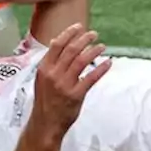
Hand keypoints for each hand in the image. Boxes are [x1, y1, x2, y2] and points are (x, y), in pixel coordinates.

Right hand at [32, 24, 111, 139]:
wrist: (45, 123)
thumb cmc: (45, 100)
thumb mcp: (42, 79)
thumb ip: (50, 62)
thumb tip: (57, 42)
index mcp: (44, 68)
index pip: (57, 45)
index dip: (69, 33)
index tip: (79, 27)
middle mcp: (54, 74)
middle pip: (71, 50)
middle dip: (84, 39)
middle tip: (94, 34)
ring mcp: (65, 85)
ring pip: (82, 61)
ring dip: (94, 51)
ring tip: (102, 46)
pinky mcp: (76, 95)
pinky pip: (91, 78)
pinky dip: (101, 69)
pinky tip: (108, 63)